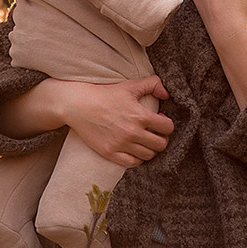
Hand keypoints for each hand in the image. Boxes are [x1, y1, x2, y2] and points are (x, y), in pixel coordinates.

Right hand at [54, 76, 173, 167]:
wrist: (79, 105)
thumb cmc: (105, 94)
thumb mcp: (131, 85)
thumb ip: (153, 84)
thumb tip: (167, 93)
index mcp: (140, 115)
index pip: (167, 127)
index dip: (167, 124)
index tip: (160, 121)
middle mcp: (133, 132)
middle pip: (161, 144)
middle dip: (161, 138)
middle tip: (155, 133)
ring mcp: (121, 144)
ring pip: (148, 155)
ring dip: (150, 149)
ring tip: (145, 141)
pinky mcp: (110, 153)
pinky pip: (132, 163)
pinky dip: (137, 158)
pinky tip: (134, 149)